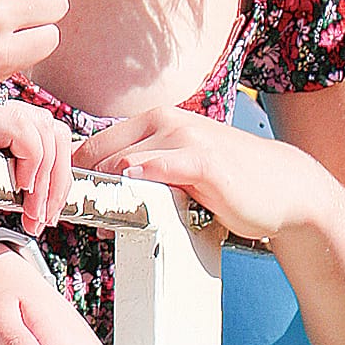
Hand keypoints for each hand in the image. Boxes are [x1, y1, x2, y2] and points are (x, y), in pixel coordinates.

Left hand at [74, 106, 316, 243]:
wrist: (284, 187)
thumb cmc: (228, 183)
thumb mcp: (177, 174)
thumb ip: (140, 180)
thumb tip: (98, 211)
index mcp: (153, 122)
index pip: (95, 145)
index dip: (73, 176)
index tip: (60, 204)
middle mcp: (164, 122)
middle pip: (101, 155)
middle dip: (81, 189)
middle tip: (66, 219)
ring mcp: (185, 137)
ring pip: (123, 161)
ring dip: (102, 193)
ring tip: (90, 222)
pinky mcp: (203, 160)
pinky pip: (161, 165)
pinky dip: (141, 176)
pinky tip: (129, 191)